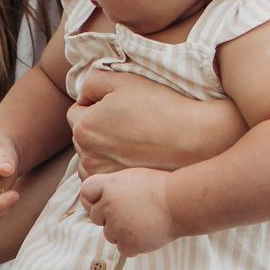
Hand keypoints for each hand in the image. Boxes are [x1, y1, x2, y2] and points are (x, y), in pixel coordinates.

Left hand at [70, 67, 244, 175]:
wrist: (193, 140)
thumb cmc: (160, 108)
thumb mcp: (124, 81)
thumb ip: (93, 82)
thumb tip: (83, 95)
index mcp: (84, 127)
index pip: (76, 112)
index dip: (96, 106)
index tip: (118, 107)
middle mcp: (87, 155)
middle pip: (83, 136)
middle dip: (97, 128)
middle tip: (128, 124)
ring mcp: (101, 176)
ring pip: (91, 158)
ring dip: (102, 151)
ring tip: (132, 143)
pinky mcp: (116, 188)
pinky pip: (102, 177)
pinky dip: (111, 169)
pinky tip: (132, 159)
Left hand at [79, 167, 177, 255]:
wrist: (181, 203)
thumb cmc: (160, 189)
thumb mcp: (132, 177)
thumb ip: (112, 187)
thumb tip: (96, 199)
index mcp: (109, 185)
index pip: (86, 192)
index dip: (94, 198)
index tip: (106, 202)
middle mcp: (108, 205)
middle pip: (96, 217)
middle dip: (109, 217)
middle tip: (132, 213)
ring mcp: (117, 225)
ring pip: (109, 235)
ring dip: (121, 233)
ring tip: (142, 223)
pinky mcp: (128, 243)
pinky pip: (122, 249)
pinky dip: (133, 245)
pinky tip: (146, 234)